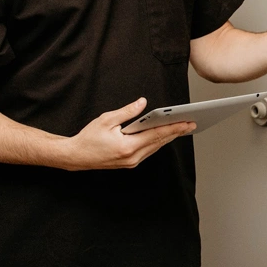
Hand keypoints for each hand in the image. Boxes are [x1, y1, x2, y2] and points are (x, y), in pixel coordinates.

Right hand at [62, 97, 194, 170]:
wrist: (75, 157)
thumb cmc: (88, 138)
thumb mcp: (107, 119)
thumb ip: (127, 111)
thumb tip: (143, 103)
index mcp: (127, 147)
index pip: (156, 135)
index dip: (174, 128)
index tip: (187, 122)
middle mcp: (132, 157)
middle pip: (159, 142)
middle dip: (176, 132)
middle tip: (191, 123)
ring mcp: (131, 162)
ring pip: (155, 148)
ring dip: (168, 138)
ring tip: (182, 128)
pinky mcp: (129, 163)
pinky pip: (148, 151)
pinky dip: (158, 142)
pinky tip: (164, 135)